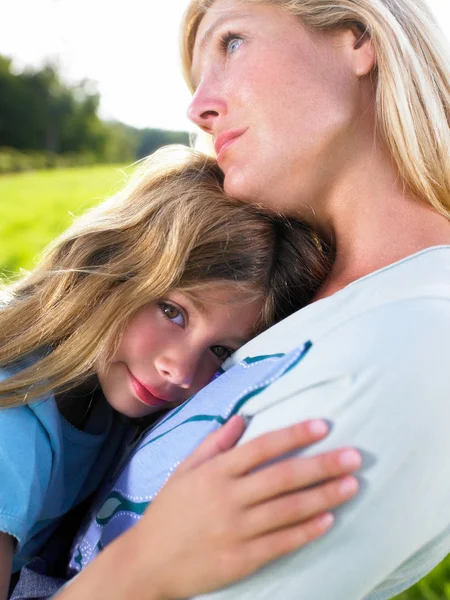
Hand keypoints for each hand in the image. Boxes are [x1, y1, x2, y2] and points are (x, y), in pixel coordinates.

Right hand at [123, 416, 360, 598]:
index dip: (294, 435)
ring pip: (288, 509)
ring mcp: (236, 530)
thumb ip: (214, 443)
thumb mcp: (184, 470)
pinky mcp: (241, 559)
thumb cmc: (168, 511)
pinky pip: (281, 543)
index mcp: (214, 472)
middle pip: (283, 477)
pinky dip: (307, 531)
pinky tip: (329, 520)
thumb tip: (243, 417)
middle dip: (322, 465)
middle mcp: (228, 497)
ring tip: (352, 485)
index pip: (262, 447)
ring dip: (324, 496)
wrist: (147, 562)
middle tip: (355, 456)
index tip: (323, 426)